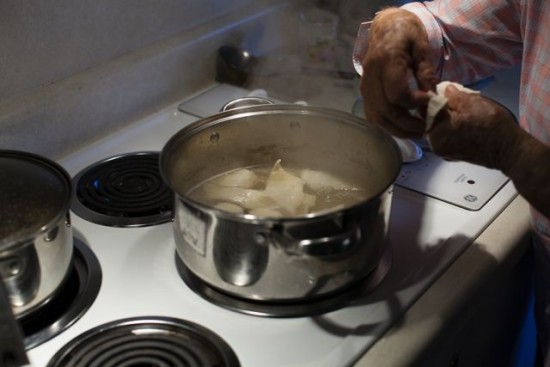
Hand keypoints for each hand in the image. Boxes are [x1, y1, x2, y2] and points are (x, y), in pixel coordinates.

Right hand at [360, 8, 437, 138]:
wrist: (386, 28)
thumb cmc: (406, 34)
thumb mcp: (422, 47)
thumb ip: (426, 72)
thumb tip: (432, 99)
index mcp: (386, 59)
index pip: (396, 92)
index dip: (414, 102)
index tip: (430, 101)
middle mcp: (371, 75)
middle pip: (386, 109)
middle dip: (407, 123)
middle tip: (426, 127)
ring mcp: (364, 86)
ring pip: (377, 117)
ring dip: (397, 129)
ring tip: (416, 131)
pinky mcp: (364, 93)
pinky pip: (373, 115)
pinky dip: (388, 125)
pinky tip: (402, 126)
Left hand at [428, 84, 520, 169]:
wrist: (509, 150)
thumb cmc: (491, 126)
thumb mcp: (472, 103)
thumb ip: (454, 95)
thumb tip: (445, 89)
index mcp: (435, 133)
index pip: (426, 110)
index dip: (434, 98)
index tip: (442, 91)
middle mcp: (435, 145)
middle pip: (432, 121)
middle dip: (441, 109)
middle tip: (453, 100)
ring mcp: (444, 152)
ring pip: (440, 129)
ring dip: (447, 119)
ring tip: (462, 111)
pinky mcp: (454, 155)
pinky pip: (448, 137)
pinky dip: (453, 128)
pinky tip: (464, 122)